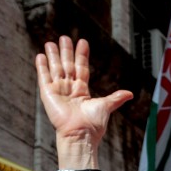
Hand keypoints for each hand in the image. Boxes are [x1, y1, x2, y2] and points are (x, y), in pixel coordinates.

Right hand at [35, 35, 131, 169]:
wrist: (80, 133)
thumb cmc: (93, 123)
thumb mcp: (106, 106)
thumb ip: (116, 97)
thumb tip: (130, 94)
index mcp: (82, 90)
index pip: (81, 68)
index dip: (82, 55)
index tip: (82, 42)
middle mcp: (69, 89)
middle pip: (67, 65)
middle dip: (66, 51)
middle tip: (64, 37)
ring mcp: (58, 90)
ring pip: (55, 68)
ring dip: (53, 55)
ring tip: (50, 42)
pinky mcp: (48, 94)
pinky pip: (44, 77)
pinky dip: (42, 67)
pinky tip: (41, 55)